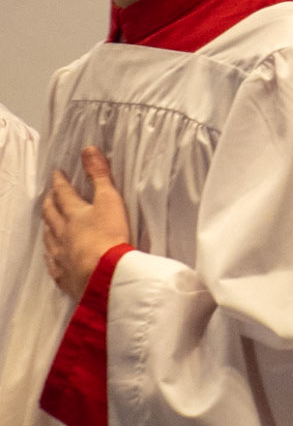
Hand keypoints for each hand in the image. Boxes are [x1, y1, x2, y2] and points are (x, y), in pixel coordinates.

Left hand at [42, 146, 130, 301]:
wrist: (105, 276)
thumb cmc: (110, 236)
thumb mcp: (109, 200)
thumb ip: (100, 175)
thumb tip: (88, 149)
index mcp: (73, 213)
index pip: (63, 193)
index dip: (60, 182)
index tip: (57, 173)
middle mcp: (62, 233)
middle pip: (51, 214)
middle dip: (50, 202)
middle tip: (50, 195)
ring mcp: (61, 255)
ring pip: (49, 238)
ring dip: (48, 227)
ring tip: (48, 223)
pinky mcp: (64, 276)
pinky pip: (53, 263)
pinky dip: (51, 255)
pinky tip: (52, 255)